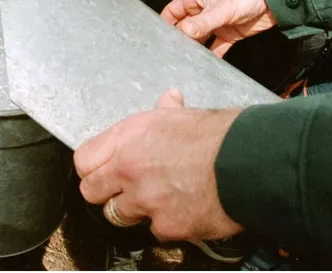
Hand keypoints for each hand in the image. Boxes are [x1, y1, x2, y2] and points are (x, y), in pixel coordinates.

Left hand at [75, 89, 244, 241]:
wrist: (247, 162)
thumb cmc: (220, 134)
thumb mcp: (184, 115)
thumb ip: (166, 111)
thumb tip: (168, 99)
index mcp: (129, 137)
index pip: (84, 160)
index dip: (94, 167)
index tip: (104, 170)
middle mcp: (129, 169)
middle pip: (91, 192)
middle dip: (107, 193)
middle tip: (126, 188)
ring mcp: (145, 201)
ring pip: (120, 216)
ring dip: (137, 210)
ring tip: (161, 197)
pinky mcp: (166, 226)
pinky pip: (156, 231)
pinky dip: (168, 224)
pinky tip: (185, 208)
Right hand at [161, 0, 276, 56]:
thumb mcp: (220, 9)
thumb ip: (201, 23)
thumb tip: (182, 34)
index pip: (173, 11)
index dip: (165, 24)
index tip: (159, 39)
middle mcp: (204, 10)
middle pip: (185, 27)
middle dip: (179, 40)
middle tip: (171, 56)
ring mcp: (217, 22)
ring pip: (200, 38)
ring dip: (195, 49)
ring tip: (185, 63)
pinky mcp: (230, 33)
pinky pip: (217, 47)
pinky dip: (212, 55)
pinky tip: (206, 65)